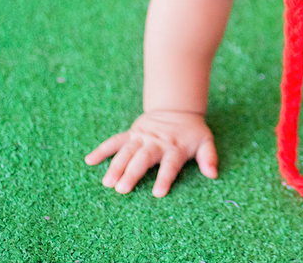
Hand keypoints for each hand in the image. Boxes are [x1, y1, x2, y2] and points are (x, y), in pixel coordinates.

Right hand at [84, 110, 217, 196]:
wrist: (177, 108)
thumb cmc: (191, 132)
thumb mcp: (205, 141)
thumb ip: (209, 157)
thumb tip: (213, 174)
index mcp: (175, 148)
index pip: (170, 165)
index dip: (165, 178)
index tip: (158, 193)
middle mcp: (156, 143)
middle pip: (143, 159)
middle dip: (132, 173)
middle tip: (121, 189)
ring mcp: (142, 138)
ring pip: (126, 152)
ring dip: (116, 166)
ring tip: (107, 183)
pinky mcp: (132, 134)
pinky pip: (115, 141)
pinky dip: (102, 149)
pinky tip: (90, 160)